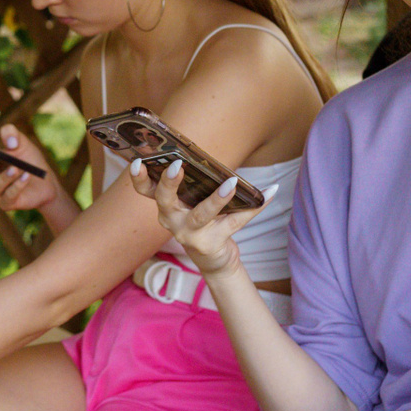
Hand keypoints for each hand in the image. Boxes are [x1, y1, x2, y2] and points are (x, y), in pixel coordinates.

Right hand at [0, 125, 58, 211]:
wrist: (46, 182)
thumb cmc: (29, 161)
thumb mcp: (23, 144)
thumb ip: (14, 135)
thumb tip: (9, 141)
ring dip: (5, 177)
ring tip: (16, 168)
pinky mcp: (6, 203)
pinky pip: (8, 196)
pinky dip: (17, 186)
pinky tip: (26, 177)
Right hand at [126, 157, 278, 279]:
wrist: (215, 259)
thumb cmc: (201, 221)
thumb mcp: (190, 203)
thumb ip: (190, 183)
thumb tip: (200, 151)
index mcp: (166, 206)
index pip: (146, 191)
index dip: (139, 177)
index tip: (139, 161)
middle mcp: (172, 220)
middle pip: (165, 200)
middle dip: (169, 182)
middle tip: (178, 165)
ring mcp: (191, 234)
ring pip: (202, 214)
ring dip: (217, 198)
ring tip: (232, 183)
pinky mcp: (212, 243)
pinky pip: (235, 222)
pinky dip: (255, 207)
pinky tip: (271, 192)